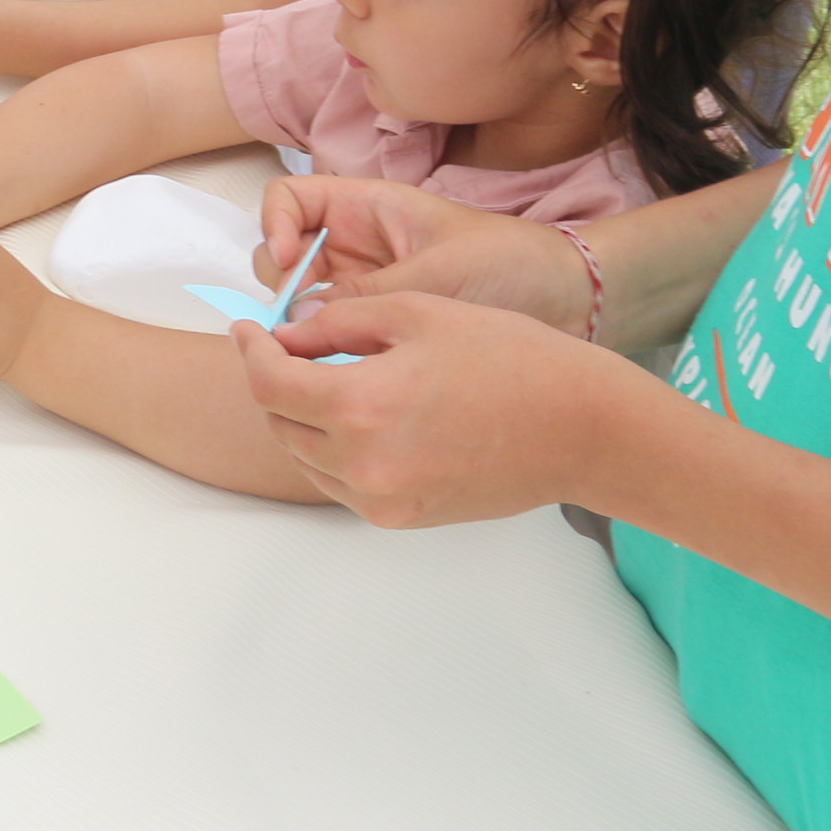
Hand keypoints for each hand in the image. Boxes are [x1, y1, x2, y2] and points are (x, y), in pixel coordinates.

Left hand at [240, 292, 655, 526]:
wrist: (581, 428)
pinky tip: (356, 417)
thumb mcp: (416, 311)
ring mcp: (382, 500)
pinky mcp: (403, 519)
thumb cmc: (508, 356)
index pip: (270, 383)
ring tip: (321, 379)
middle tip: (285, 349)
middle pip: (280, 423)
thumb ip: (337, 323)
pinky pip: (340, 484)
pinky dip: (332, 451)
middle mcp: (363, 464)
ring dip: (299, 418)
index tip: (249, 330)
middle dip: (272, 382)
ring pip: (306, 458)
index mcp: (361, 405)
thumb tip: (286, 335)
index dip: (251, 351)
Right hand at [257, 172, 592, 333]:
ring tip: (325, 355)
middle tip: (301, 324)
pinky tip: (345, 374)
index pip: (290, 200)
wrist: (571, 305)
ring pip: (302, 304)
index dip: (276, 224)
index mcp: (368, 209)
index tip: (290, 262)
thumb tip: (297, 324)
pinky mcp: (379, 332)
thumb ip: (367, 296)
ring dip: (301, 327)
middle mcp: (357, 248)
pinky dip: (326, 355)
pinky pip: (332, 339)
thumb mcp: (438, 274)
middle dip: (282, 286)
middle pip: (284, 255)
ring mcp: (366, 290)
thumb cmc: (512, 266)